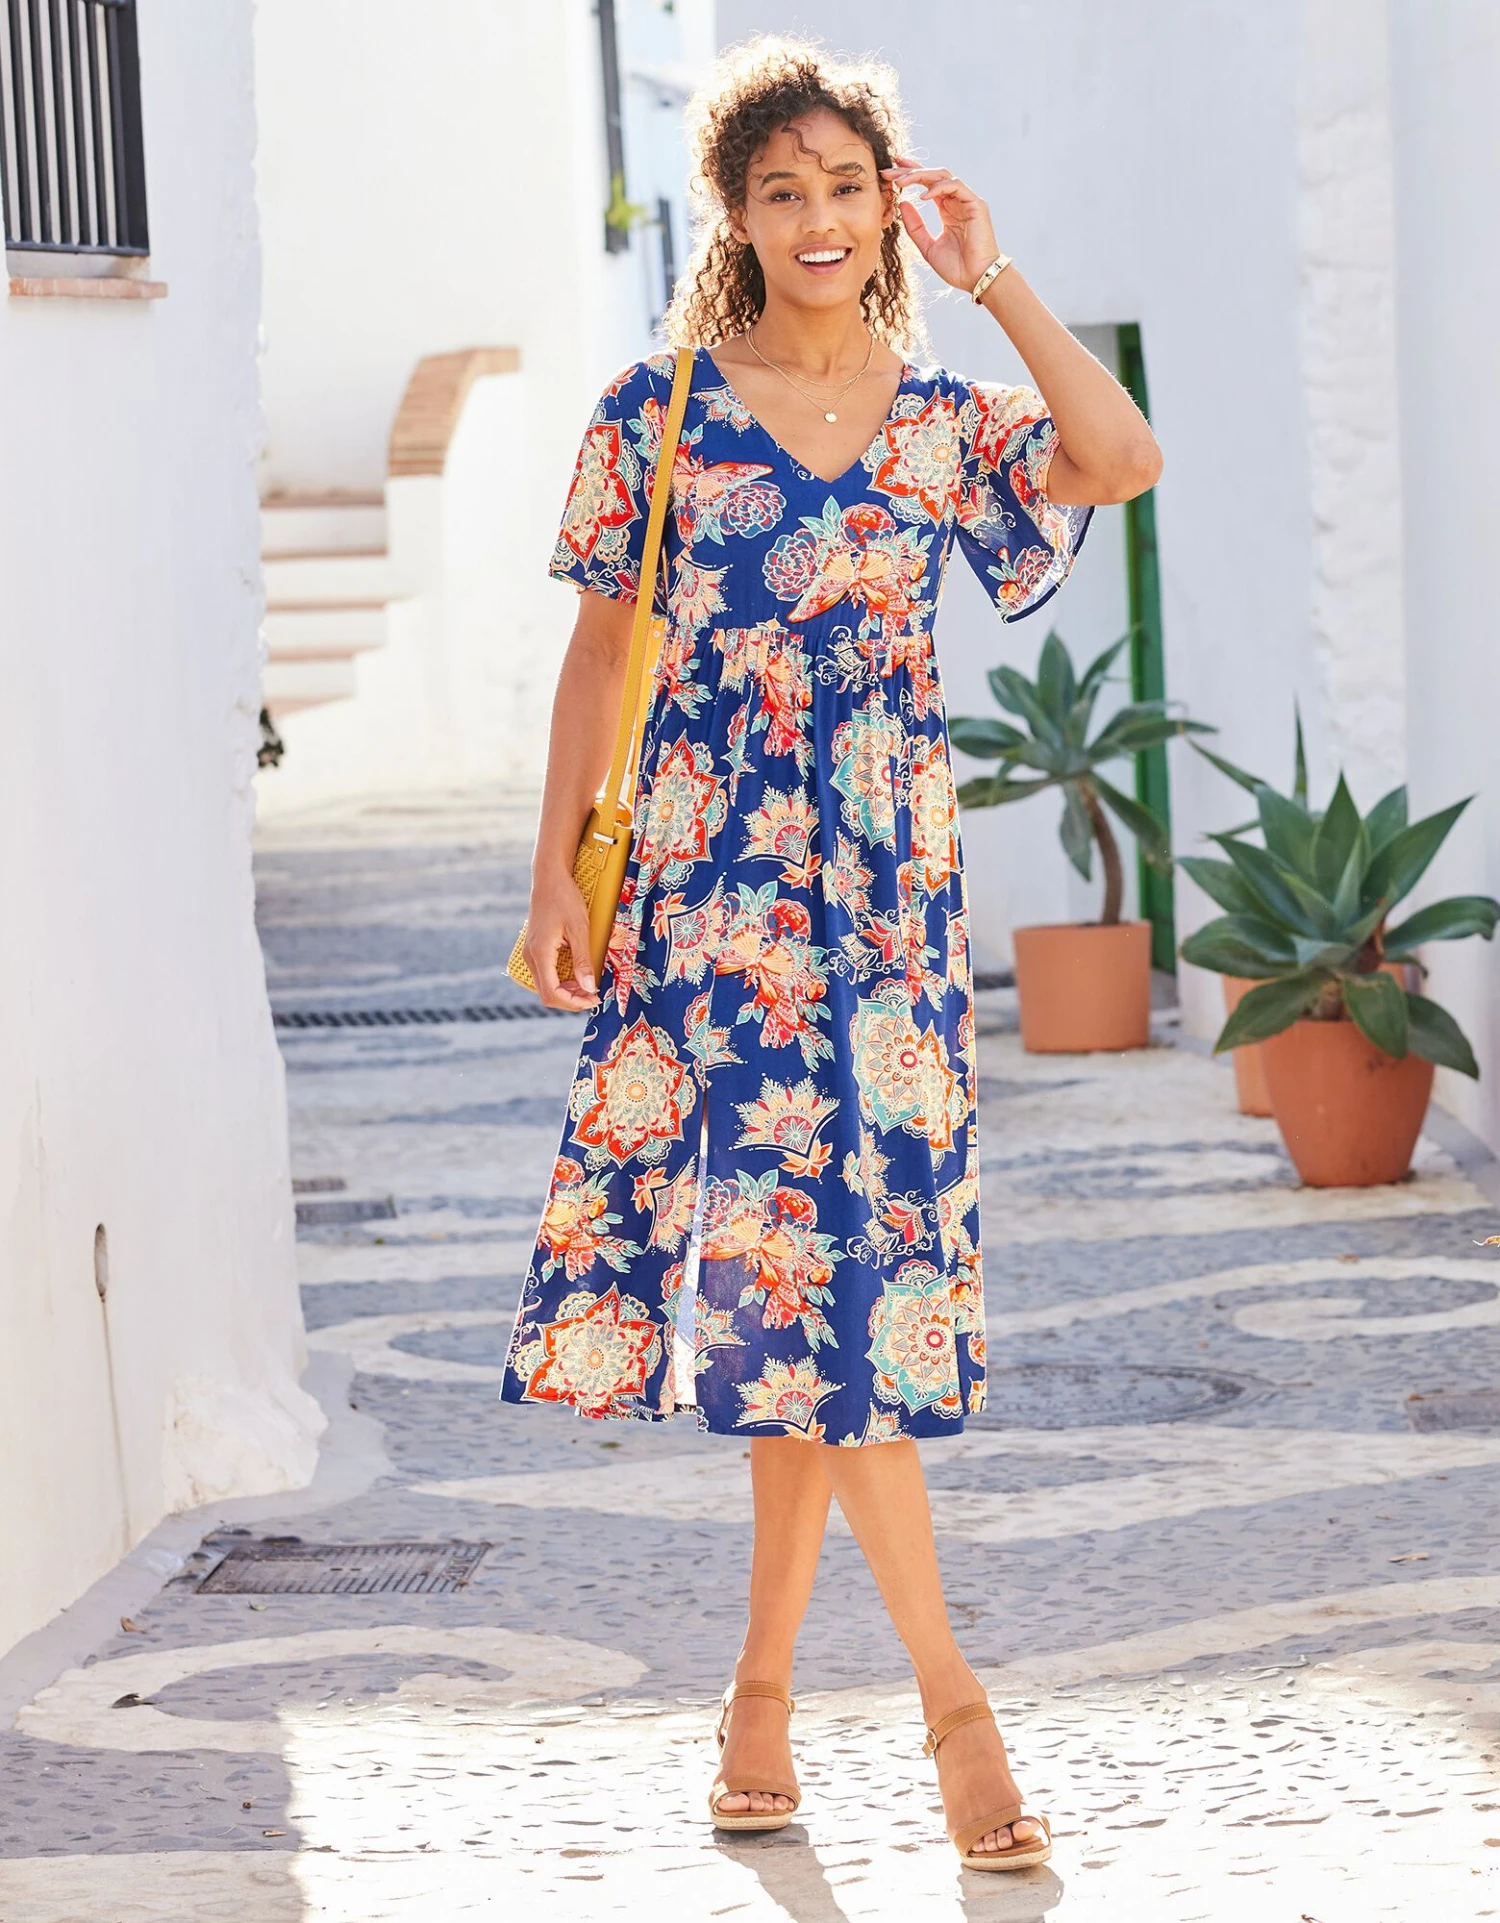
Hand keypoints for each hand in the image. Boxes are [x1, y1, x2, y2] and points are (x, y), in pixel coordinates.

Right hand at [523, 869, 599, 1011]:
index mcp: (541, 953)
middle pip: (547, 994)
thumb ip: (583, 960)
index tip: (593, 999)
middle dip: (571, 1000)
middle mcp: (531, 956)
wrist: (549, 879)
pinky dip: (561, 981)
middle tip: (593, 996)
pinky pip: (546, 975)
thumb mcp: (579, 929)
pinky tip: (577, 976)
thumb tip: (589, 988)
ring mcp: (531, 953)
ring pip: (546, 986)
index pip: (552, 993)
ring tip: (588, 987)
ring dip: (567, 992)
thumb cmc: (565, 899)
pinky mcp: (535, 950)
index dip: (573, 1002)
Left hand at [882, 155, 1001, 295]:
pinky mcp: (976, 204)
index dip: (910, 175)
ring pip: (942, 176)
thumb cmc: (955, 267)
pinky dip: (937, 188)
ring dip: (919, 175)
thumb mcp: (927, 246)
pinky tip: (921, 197)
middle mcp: (957, 201)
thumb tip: (902, 204)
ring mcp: (967, 201)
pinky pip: (955, 186)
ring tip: (900, 182)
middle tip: (888, 171)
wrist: (975, 279)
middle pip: (932, 176)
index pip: (927, 185)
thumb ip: (915, 227)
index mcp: (947, 210)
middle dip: (909, 170)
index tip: (890, 173)